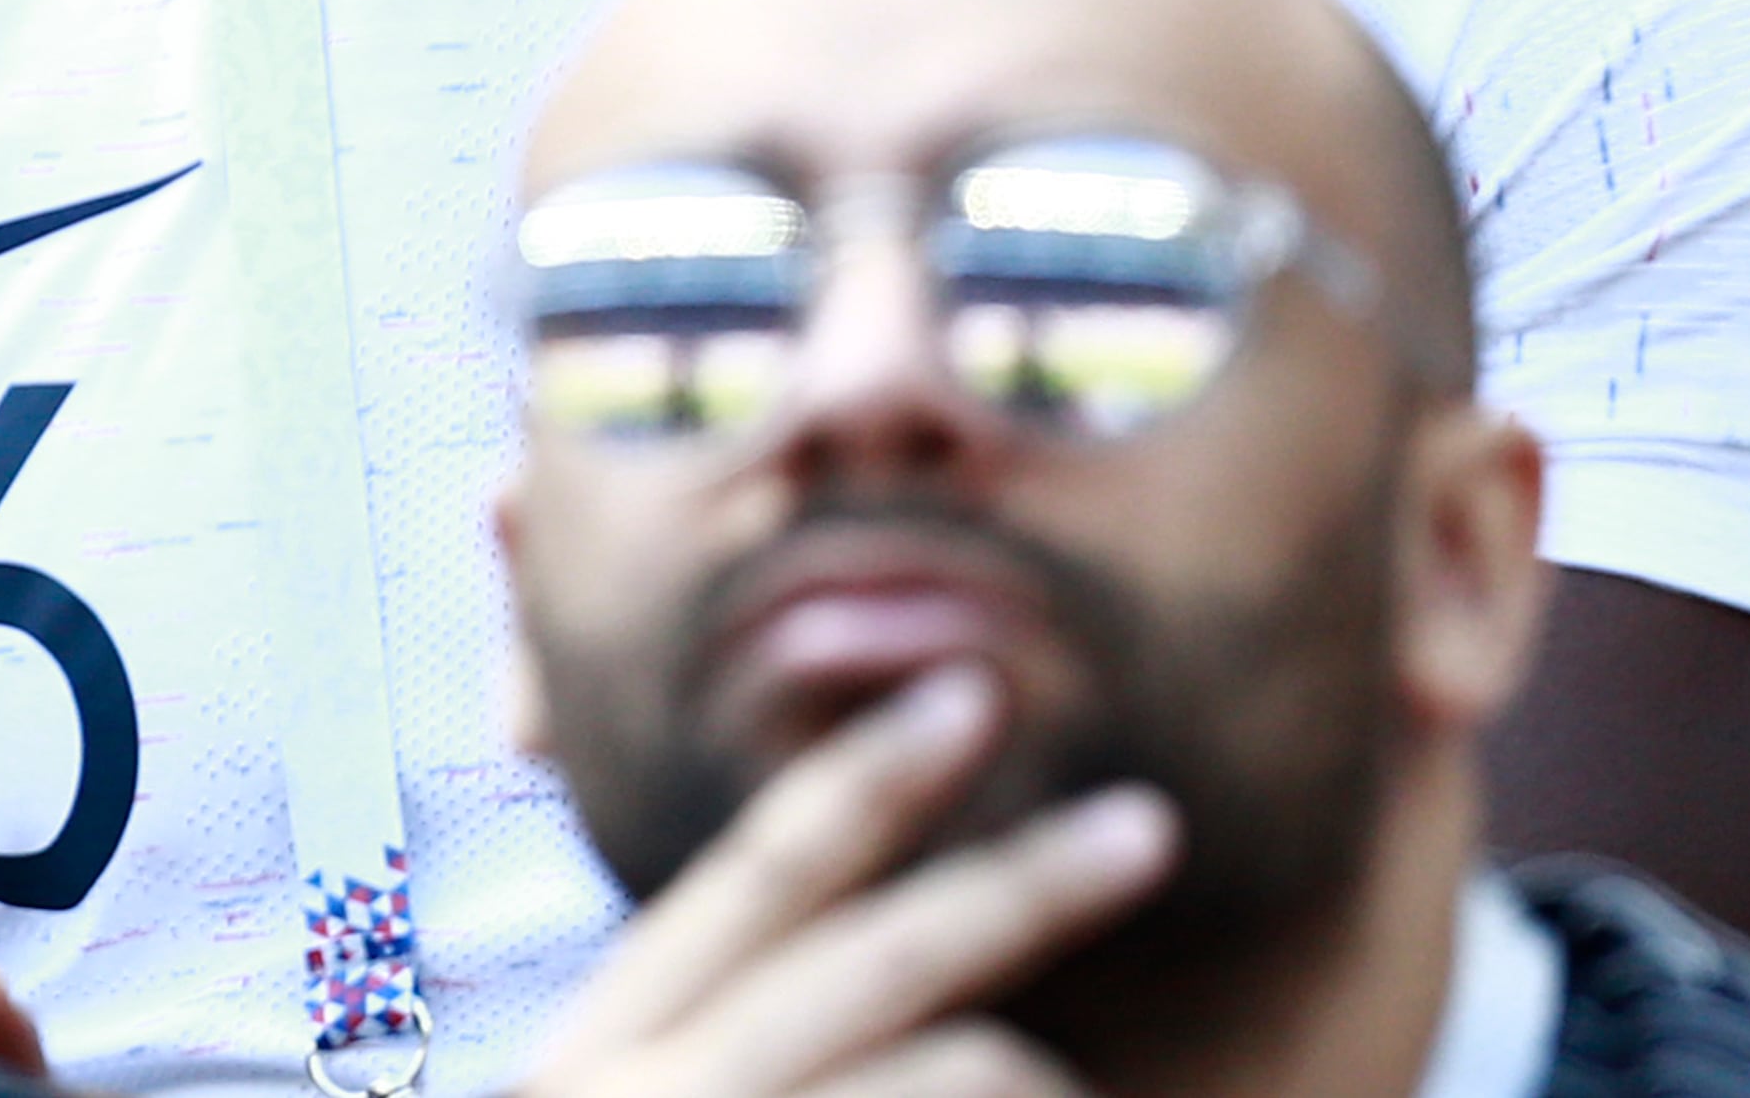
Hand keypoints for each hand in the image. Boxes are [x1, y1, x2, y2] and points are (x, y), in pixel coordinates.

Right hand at [509, 662, 1175, 1097]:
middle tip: (1147, 826)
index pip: (753, 880)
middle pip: (894, 959)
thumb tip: (896, 967)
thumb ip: (714, 1042)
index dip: (864, 774)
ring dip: (1051, 1088)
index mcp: (602, 1063)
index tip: (964, 691)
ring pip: (980, 1071)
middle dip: (1030, 880)